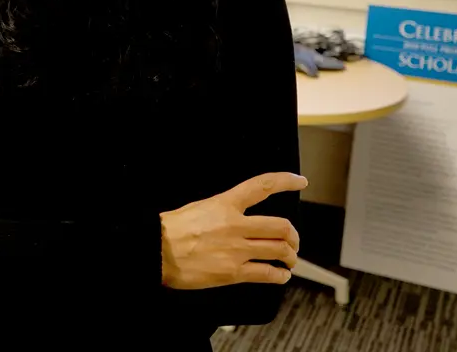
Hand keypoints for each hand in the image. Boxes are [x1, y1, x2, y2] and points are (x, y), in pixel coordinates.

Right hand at [159, 172, 306, 289]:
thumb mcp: (199, 208)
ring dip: (290, 257)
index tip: (299, 181)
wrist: (156, 251)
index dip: (285, 181)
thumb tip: (235, 216)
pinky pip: (267, 274)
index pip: (262, 186)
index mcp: (226, 204)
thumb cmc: (171, 230)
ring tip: (289, 260)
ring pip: (279, 250)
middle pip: (281, 226)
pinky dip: (280, 276)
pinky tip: (281, 276)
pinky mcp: (234, 272)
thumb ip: (221, 211)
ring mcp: (237, 249)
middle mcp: (236, 225)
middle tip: (293, 241)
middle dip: (293, 236)